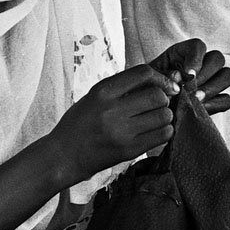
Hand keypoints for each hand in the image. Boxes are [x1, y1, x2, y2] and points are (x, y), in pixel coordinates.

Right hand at [49, 64, 178, 185]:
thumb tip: (161, 80)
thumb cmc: (80, 123)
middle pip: (157, 95)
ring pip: (163, 116)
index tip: (166, 84)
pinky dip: (165, 131)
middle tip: (159, 103)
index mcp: (103, 92)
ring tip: (156, 118)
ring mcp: (121, 132)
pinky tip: (155, 131)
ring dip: (166, 115)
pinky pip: (163, 136)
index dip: (161, 77)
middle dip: (164, 97)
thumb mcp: (94, 96)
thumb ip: (122, 87)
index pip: (143, 73)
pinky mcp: (129, 151)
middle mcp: (112, 110)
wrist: (62, 156)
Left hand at [149, 38, 229, 114]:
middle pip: (218, 58)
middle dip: (205, 75)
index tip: (187, 75)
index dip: (196, 59)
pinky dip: (215, 105)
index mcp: (184, 53)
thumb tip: (180, 81)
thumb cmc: (147, 91)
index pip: (198, 46)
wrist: (147, 111)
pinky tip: (200, 110)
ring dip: (212, 88)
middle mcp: (202, 63)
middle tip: (190, 90)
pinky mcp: (216, 100)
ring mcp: (212, 81)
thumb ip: (164, 77)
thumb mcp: (150, 80)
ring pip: (227, 76)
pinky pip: (226, 100)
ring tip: (195, 101)